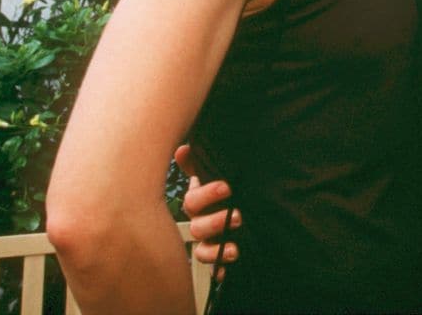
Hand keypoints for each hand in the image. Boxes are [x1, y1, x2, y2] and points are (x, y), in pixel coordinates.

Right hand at [174, 144, 240, 274]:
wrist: (238, 203)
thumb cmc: (221, 188)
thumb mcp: (211, 173)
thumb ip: (197, 164)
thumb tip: (183, 149)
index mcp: (196, 202)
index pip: (193, 200)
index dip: (207, 195)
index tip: (227, 187)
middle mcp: (198, 223)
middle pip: (197, 227)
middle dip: (216, 222)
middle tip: (237, 216)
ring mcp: (207, 242)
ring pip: (202, 251)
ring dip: (216, 250)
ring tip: (233, 249)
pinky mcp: (218, 258)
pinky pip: (213, 269)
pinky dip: (218, 270)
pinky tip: (225, 272)